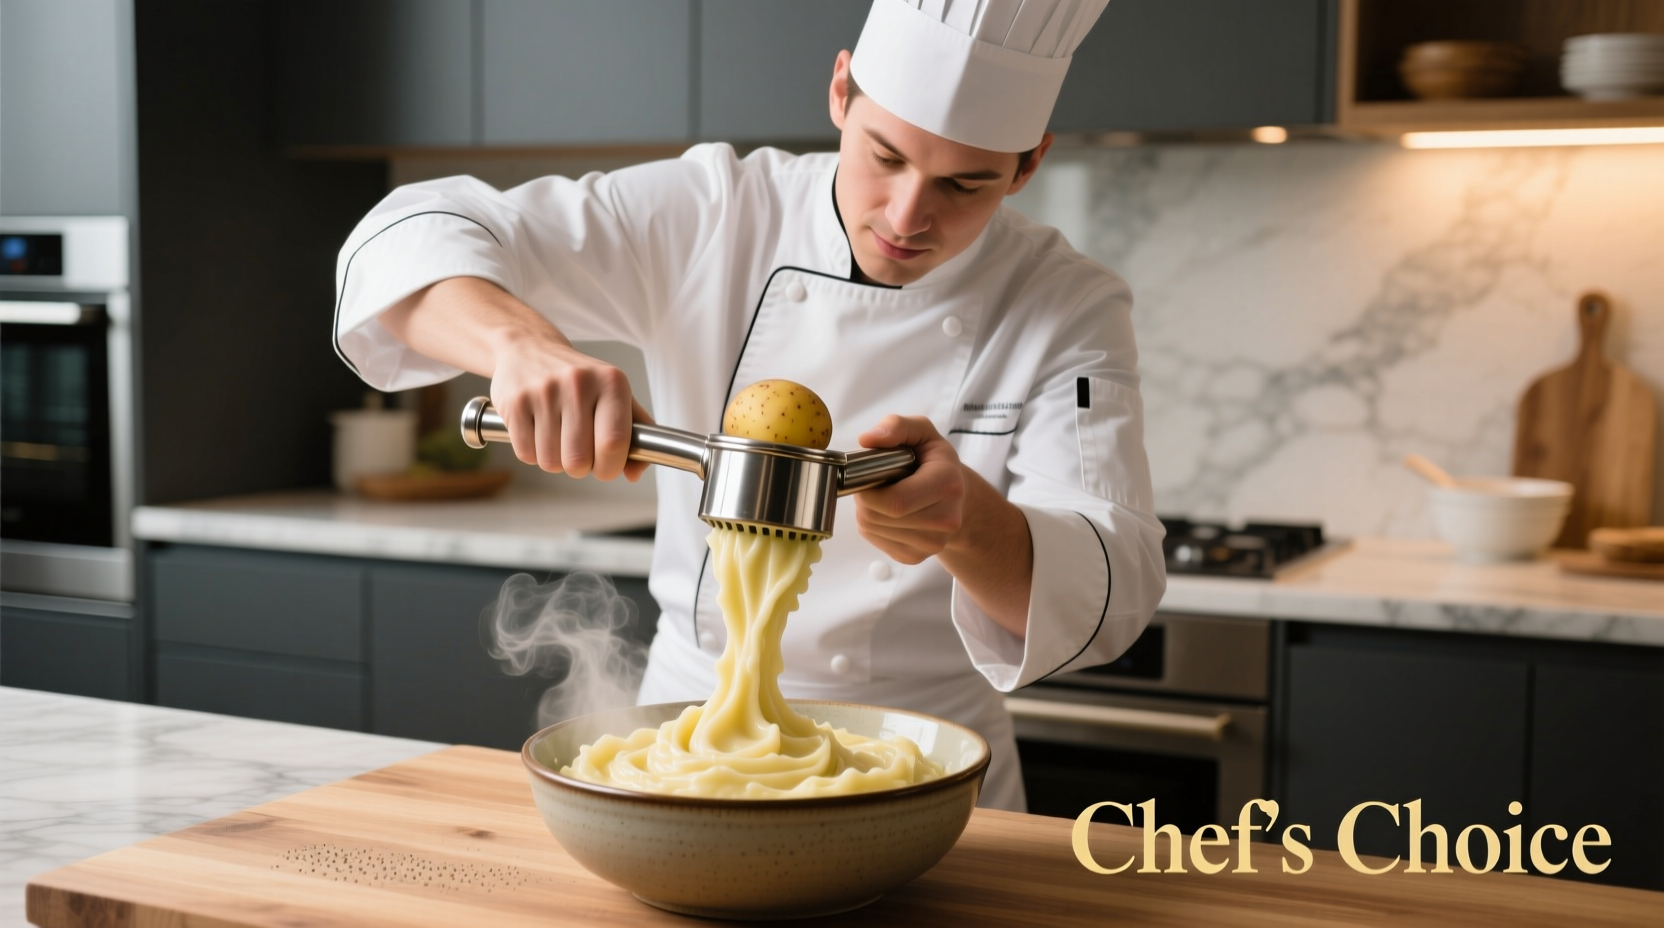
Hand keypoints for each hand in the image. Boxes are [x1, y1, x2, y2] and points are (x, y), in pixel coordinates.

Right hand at [490, 332, 650, 480]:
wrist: (530, 350)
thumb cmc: (579, 381)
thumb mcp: (615, 396)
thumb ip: (636, 435)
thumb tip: (634, 472)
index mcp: (611, 382)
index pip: (614, 443)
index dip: (610, 467)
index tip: (606, 466)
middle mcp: (578, 383)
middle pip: (579, 460)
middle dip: (580, 467)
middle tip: (579, 451)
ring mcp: (544, 392)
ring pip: (551, 461)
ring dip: (556, 461)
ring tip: (558, 438)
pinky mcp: (515, 403)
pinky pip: (526, 454)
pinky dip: (533, 453)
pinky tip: (538, 432)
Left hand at [855, 414, 1033, 637]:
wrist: (955, 497)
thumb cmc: (933, 461)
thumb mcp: (921, 431)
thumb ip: (896, 427)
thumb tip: (869, 439)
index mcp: (948, 485)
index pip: (896, 502)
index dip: (869, 489)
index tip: (868, 474)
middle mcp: (945, 520)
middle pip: (879, 516)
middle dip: (866, 497)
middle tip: (875, 482)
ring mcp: (932, 543)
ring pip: (872, 528)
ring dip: (867, 509)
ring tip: (884, 494)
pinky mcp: (915, 557)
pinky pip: (876, 540)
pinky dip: (872, 524)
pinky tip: (887, 511)